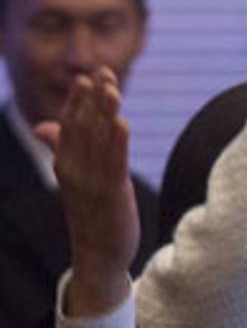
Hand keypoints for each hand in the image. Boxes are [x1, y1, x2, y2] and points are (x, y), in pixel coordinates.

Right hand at [35, 69, 137, 316]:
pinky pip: (114, 163)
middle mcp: (74, 170)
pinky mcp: (111, 194)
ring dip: (104, 112)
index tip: (92, 74)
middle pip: (82, 126)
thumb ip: (62, 150)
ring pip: (97, 140)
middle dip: (92, 99)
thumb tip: (43, 126)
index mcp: (65, 164)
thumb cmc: (91, 215)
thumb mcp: (75, 179)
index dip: (81, 99)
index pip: (70, 124)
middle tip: (103, 71)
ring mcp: (91, 182)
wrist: (97, 256)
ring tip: (112, 87)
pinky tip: (122, 122)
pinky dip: (116, 141)